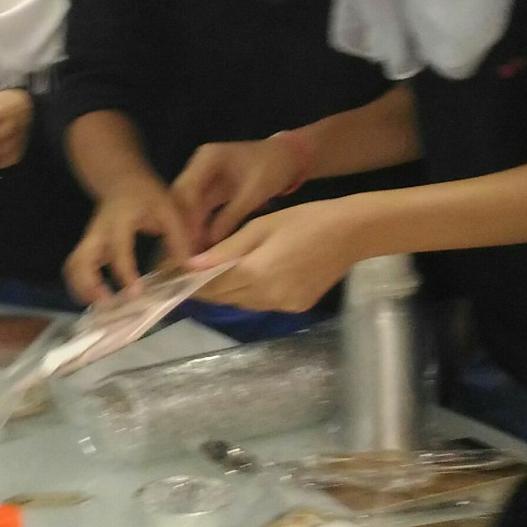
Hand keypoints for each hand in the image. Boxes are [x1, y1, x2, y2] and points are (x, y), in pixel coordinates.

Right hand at [65, 175, 198, 304]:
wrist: (122, 179)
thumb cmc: (147, 194)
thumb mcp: (169, 209)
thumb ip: (179, 239)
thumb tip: (189, 269)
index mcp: (120, 221)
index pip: (118, 249)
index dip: (124, 272)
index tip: (134, 293)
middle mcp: (98, 232)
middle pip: (80, 260)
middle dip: (89, 286)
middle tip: (108, 305)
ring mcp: (90, 240)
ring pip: (73, 266)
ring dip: (82, 289)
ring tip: (102, 306)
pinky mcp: (88, 247)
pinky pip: (76, 268)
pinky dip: (82, 285)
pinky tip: (99, 298)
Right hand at [172, 136, 304, 249]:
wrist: (287, 156)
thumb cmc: (274, 168)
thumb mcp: (254, 193)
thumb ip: (230, 216)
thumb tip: (209, 245)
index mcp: (207, 158)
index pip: (187, 191)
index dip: (184, 220)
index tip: (186, 245)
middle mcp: (198, 166)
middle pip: (181, 200)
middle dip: (181, 228)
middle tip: (184, 256)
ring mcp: (202, 178)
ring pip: (187, 207)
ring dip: (188, 230)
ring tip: (189, 256)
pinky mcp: (209, 190)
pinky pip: (198, 210)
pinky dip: (198, 227)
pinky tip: (199, 246)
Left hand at [189, 198, 363, 313]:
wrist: (351, 232)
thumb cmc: (305, 219)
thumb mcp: (260, 227)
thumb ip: (226, 249)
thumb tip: (192, 265)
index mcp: (256, 273)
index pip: (211, 286)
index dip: (191, 283)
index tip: (175, 276)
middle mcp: (267, 296)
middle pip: (225, 297)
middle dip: (207, 287)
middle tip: (193, 273)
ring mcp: (284, 305)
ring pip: (243, 302)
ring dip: (229, 290)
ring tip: (220, 272)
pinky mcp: (296, 307)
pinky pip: (262, 303)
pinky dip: (252, 292)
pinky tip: (254, 276)